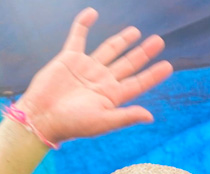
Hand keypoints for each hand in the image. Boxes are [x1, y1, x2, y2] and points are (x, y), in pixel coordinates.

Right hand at [15, 8, 172, 144]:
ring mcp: (86, 68)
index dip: (153, 74)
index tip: (168, 66)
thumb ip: (126, 116)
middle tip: (158, 41)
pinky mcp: (69, 59)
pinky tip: (92, 13)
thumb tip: (150, 116)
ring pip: (108, 49)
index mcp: (112, 96)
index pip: (138, 82)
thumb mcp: (102, 122)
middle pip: (128, 63)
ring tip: (135, 31)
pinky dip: (83, 24)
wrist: (41, 117)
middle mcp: (102, 80)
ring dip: (122, 40)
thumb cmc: (71, 125)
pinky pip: (78, 37)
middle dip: (143, 53)